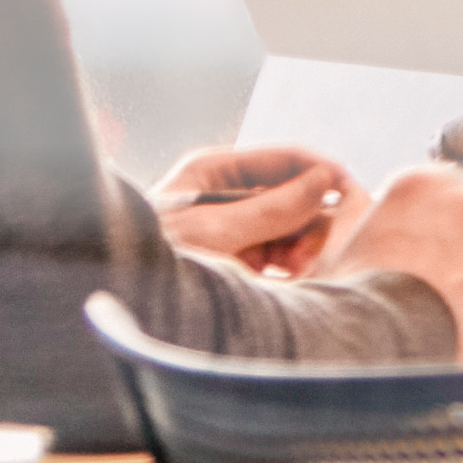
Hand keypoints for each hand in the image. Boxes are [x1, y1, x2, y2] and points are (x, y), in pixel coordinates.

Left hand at [152, 144, 366, 277]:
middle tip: (309, 252)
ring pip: (292, 228)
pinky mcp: (235, 263)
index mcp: (213, 173)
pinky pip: (278, 257)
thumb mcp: (212, 233)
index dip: (322, 171)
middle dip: (310, 220)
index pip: (285, 158)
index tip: (351, 191)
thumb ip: (271, 208)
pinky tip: (286, 282)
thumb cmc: (143, 263)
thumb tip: (324, 181)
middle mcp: (225, 197)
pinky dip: (289, 268)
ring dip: (302, 248)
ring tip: (293, 272)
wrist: (112, 304)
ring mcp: (232, 230)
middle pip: (294, 194)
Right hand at [318, 164, 462, 360]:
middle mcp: (462, 206)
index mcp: (419, 185)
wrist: (370, 350)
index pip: (438, 185)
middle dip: (449, 248)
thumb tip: (354, 200)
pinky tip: (455, 323)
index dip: (424, 220)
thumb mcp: (337, 245)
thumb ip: (357, 213)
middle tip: (420, 283)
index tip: (413, 243)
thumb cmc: (347, 301)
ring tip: (434, 309)